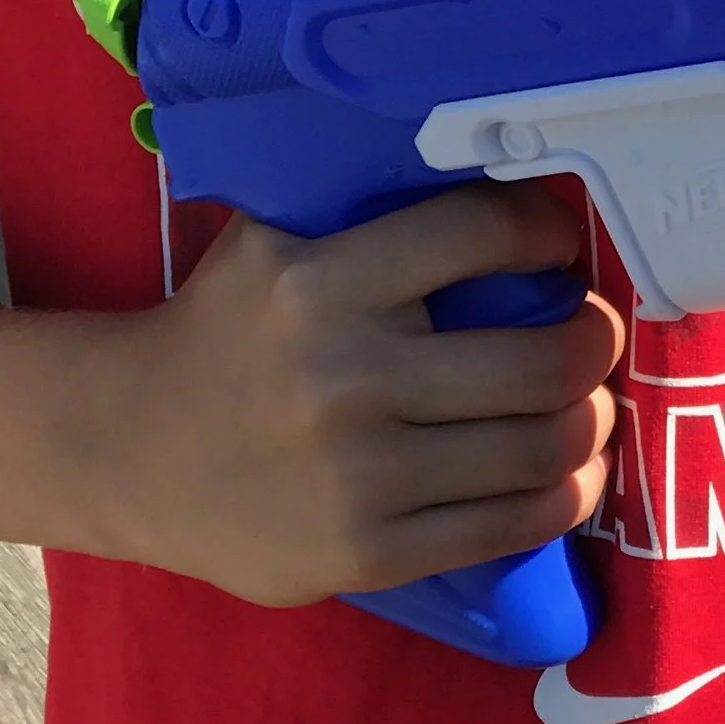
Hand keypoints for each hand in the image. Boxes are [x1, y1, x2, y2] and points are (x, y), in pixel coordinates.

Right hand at [104, 181, 623, 606]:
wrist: (127, 452)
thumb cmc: (224, 330)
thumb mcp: (272, 240)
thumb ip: (369, 212)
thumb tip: (499, 172)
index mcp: (325, 280)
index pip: (482, 234)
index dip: (549, 231)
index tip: (564, 241)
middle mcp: (348, 375)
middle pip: (538, 361)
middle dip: (594, 343)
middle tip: (597, 332)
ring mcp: (359, 474)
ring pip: (535, 449)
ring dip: (591, 425)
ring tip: (592, 405)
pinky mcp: (366, 551)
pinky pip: (503, 528)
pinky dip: (561, 499)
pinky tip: (571, 476)